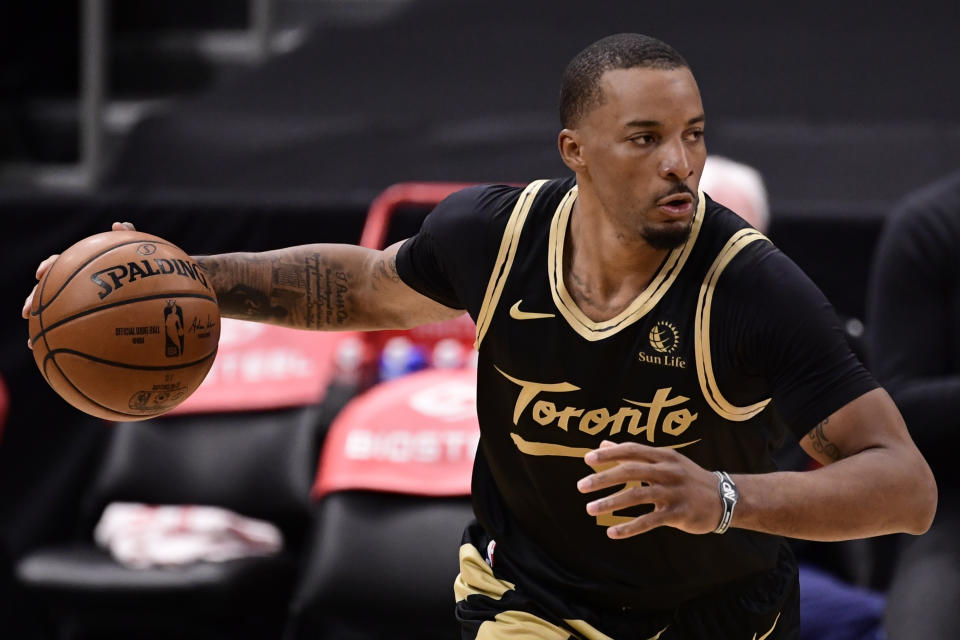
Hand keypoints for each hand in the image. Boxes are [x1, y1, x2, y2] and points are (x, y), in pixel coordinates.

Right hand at [23, 222, 135, 348]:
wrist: (157, 300)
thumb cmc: (147, 275)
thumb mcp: (141, 258)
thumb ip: (129, 240)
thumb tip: (119, 224)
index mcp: (84, 269)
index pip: (60, 263)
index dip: (49, 267)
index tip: (42, 273)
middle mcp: (78, 288)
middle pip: (47, 292)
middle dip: (34, 301)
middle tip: (28, 312)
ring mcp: (80, 306)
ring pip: (54, 316)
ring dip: (41, 329)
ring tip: (32, 342)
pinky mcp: (89, 325)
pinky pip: (73, 336)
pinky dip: (62, 346)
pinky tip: (57, 359)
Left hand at [577, 440, 722, 538]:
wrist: (724, 498)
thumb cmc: (687, 478)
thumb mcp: (665, 461)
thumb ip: (634, 454)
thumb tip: (603, 444)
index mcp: (663, 456)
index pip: (632, 450)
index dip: (609, 454)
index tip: (587, 459)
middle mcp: (668, 471)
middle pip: (631, 470)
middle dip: (603, 478)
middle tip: (581, 486)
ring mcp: (674, 492)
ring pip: (637, 495)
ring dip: (611, 502)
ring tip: (591, 509)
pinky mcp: (679, 513)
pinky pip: (649, 520)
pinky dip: (629, 527)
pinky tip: (612, 532)